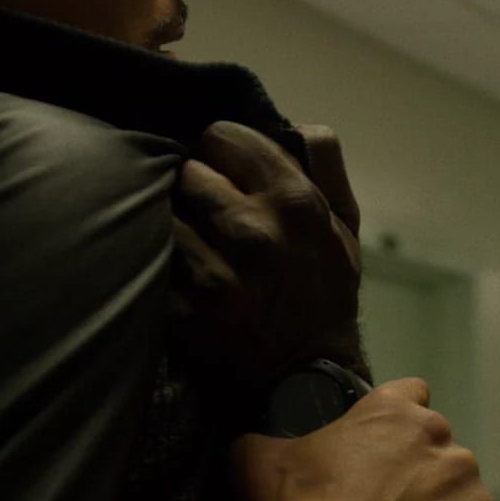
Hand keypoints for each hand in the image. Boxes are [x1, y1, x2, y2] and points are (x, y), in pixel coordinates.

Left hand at [169, 123, 364, 393]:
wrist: (307, 377)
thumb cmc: (324, 293)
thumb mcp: (346, 227)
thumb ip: (325, 165)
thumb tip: (295, 123)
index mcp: (296, 202)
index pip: (224, 135)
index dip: (223, 152)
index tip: (228, 174)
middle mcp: (254, 231)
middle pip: (188, 169)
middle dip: (198, 187)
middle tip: (212, 215)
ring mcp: (215, 272)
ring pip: (165, 210)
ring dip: (177, 224)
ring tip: (196, 245)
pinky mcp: (182, 308)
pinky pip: (154, 259)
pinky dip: (163, 263)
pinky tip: (184, 276)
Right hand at [232, 378, 493, 500]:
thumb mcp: (256, 458)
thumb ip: (266, 438)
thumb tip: (257, 440)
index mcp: (391, 408)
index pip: (410, 394)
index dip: (395, 420)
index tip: (380, 447)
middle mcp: (436, 432)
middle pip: (435, 442)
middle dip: (416, 465)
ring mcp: (463, 477)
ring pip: (457, 482)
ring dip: (438, 499)